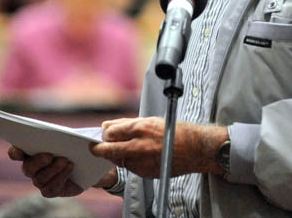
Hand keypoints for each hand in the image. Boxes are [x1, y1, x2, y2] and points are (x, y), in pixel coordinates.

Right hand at [7, 146, 114, 196]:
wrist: (86, 165)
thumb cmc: (75, 146)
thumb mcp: (73, 136)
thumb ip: (71, 135)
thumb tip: (86, 140)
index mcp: (31, 151)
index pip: (16, 152)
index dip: (15, 152)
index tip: (19, 151)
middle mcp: (32, 168)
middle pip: (27, 167)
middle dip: (37, 161)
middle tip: (49, 156)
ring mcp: (40, 181)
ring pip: (40, 178)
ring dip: (53, 169)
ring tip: (65, 160)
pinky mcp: (50, 191)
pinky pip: (50, 188)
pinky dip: (61, 177)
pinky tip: (70, 168)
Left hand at [89, 117, 227, 178]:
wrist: (195, 148)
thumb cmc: (175, 131)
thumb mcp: (150, 120)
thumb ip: (126, 124)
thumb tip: (107, 126)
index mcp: (140, 128)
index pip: (110, 133)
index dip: (104, 135)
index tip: (101, 136)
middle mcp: (139, 145)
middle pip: (108, 150)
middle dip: (99, 149)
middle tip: (96, 148)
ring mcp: (142, 161)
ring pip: (119, 160)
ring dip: (119, 155)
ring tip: (131, 149)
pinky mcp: (146, 172)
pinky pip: (131, 168)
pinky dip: (132, 162)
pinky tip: (143, 156)